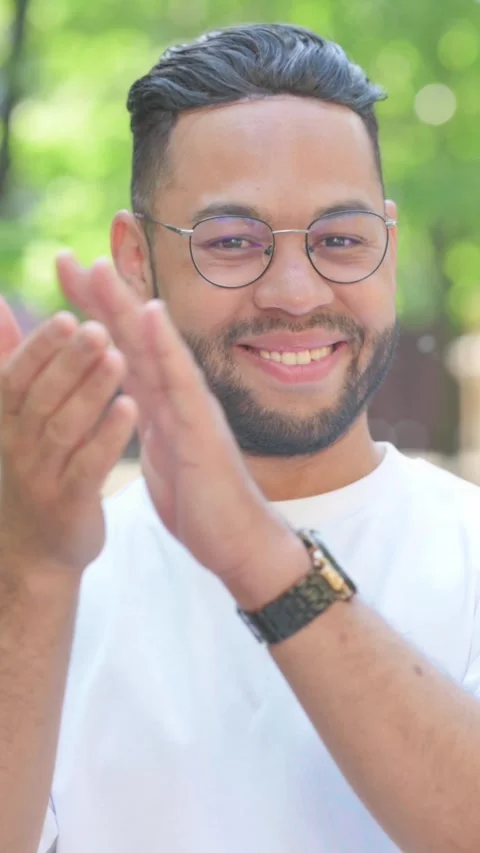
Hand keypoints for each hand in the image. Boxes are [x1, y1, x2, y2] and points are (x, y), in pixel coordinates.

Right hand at [0, 296, 136, 575]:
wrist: (32, 550)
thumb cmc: (30, 466)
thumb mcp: (11, 414)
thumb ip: (6, 359)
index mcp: (5, 419)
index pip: (16, 376)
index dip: (41, 347)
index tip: (69, 315)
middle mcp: (18, 445)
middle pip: (43, 396)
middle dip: (70, 361)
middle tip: (99, 329)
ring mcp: (42, 475)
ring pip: (66, 427)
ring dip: (92, 391)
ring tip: (118, 359)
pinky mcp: (69, 503)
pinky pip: (88, 466)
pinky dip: (109, 437)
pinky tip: (131, 408)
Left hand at [58, 255, 305, 600]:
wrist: (239, 542)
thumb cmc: (201, 501)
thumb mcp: (160, 454)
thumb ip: (148, 421)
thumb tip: (130, 403)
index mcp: (159, 403)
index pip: (120, 348)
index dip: (93, 311)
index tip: (65, 275)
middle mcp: (175, 396)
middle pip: (133, 338)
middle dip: (100, 295)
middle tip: (67, 256)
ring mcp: (191, 409)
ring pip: (154, 350)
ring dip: (126, 306)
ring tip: (100, 267)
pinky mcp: (203, 431)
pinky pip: (181, 384)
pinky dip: (165, 347)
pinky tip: (151, 315)